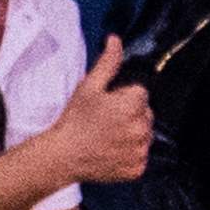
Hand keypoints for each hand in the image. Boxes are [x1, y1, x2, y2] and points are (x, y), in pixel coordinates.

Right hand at [33, 40, 152, 185]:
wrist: (64, 156)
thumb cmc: (75, 120)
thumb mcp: (89, 86)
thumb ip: (108, 62)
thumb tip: (115, 40)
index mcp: (134, 105)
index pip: (140, 94)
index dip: (123, 97)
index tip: (107, 105)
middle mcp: (142, 128)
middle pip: (145, 114)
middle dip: (130, 114)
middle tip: (106, 121)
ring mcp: (141, 150)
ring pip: (144, 135)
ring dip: (131, 134)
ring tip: (108, 136)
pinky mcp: (137, 168)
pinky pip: (140, 156)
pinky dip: (129, 154)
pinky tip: (111, 151)